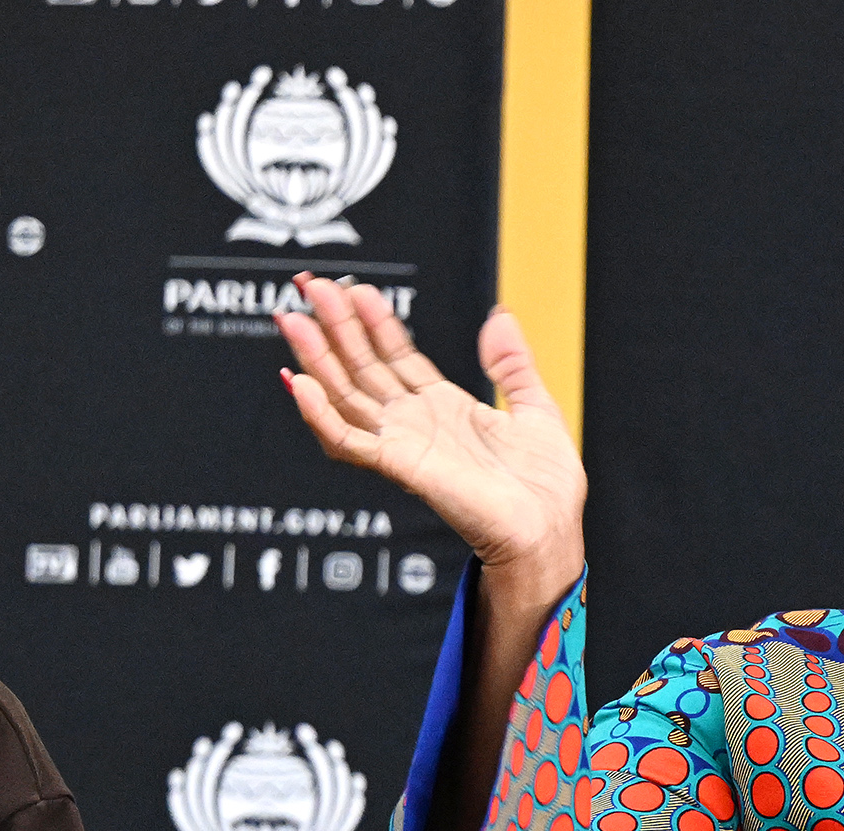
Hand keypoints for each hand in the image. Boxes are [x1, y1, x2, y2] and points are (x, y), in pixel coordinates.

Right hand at [274, 278, 584, 614]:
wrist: (549, 531)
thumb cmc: (547, 489)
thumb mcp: (536, 408)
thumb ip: (512, 363)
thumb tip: (499, 316)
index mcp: (446, 409)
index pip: (396, 355)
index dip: (373, 321)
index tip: (352, 288)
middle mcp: (417, 424)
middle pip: (363, 367)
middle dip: (335, 327)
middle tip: (310, 286)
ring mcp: (404, 444)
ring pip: (346, 395)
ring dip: (317, 358)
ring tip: (294, 319)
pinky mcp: (400, 466)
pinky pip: (348, 440)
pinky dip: (320, 414)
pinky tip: (300, 383)